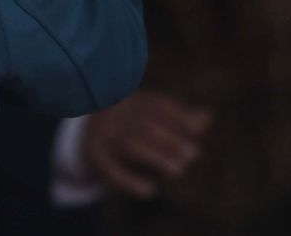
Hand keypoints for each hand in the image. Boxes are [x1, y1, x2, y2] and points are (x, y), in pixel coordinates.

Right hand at [81, 91, 211, 198]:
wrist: (81, 133)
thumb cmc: (127, 122)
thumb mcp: (147, 114)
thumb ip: (178, 117)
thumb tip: (208, 118)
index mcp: (129, 100)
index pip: (155, 104)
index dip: (178, 115)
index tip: (198, 126)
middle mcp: (114, 115)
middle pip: (145, 125)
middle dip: (171, 139)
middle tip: (193, 153)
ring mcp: (102, 136)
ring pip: (131, 144)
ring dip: (157, 157)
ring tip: (179, 169)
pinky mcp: (94, 158)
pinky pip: (111, 170)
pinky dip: (130, 181)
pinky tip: (149, 190)